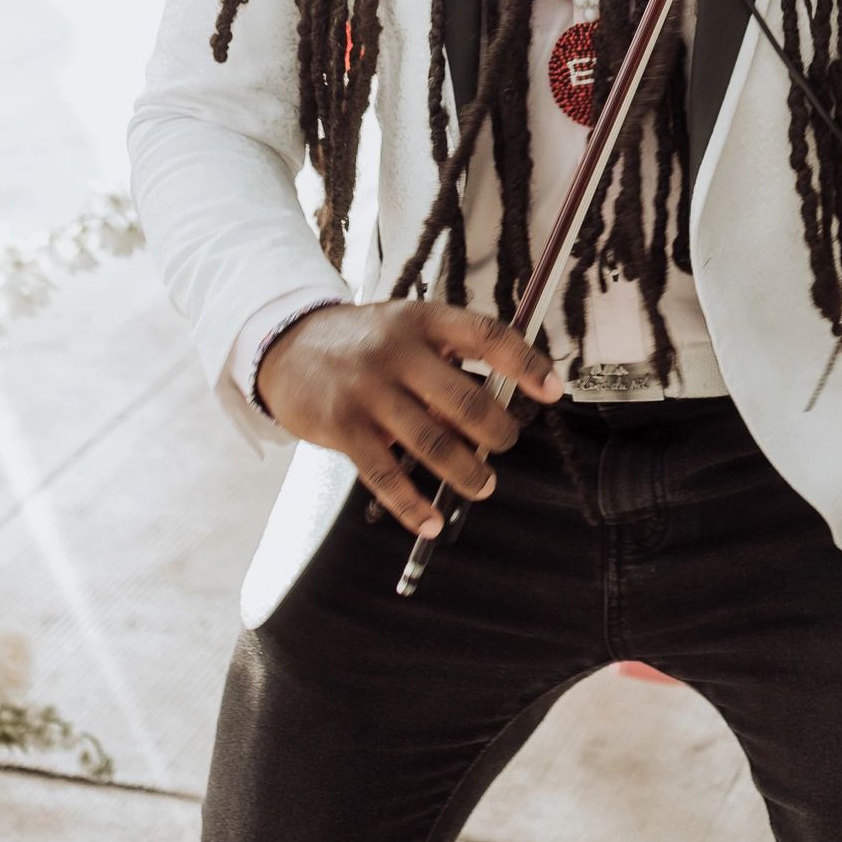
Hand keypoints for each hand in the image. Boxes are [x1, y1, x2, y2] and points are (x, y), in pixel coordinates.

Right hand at [256, 302, 562, 539]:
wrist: (288, 344)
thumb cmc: (363, 343)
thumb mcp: (407, 334)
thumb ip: (446, 367)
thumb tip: (491, 416)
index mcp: (423, 320)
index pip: (486, 335)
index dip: (525, 362)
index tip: (553, 389)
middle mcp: (398, 351)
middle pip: (464, 398)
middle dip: (496, 431)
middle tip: (505, 445)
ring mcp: (369, 389)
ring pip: (432, 441)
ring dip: (466, 471)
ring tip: (482, 485)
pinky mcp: (342, 426)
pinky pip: (386, 475)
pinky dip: (413, 505)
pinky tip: (431, 521)